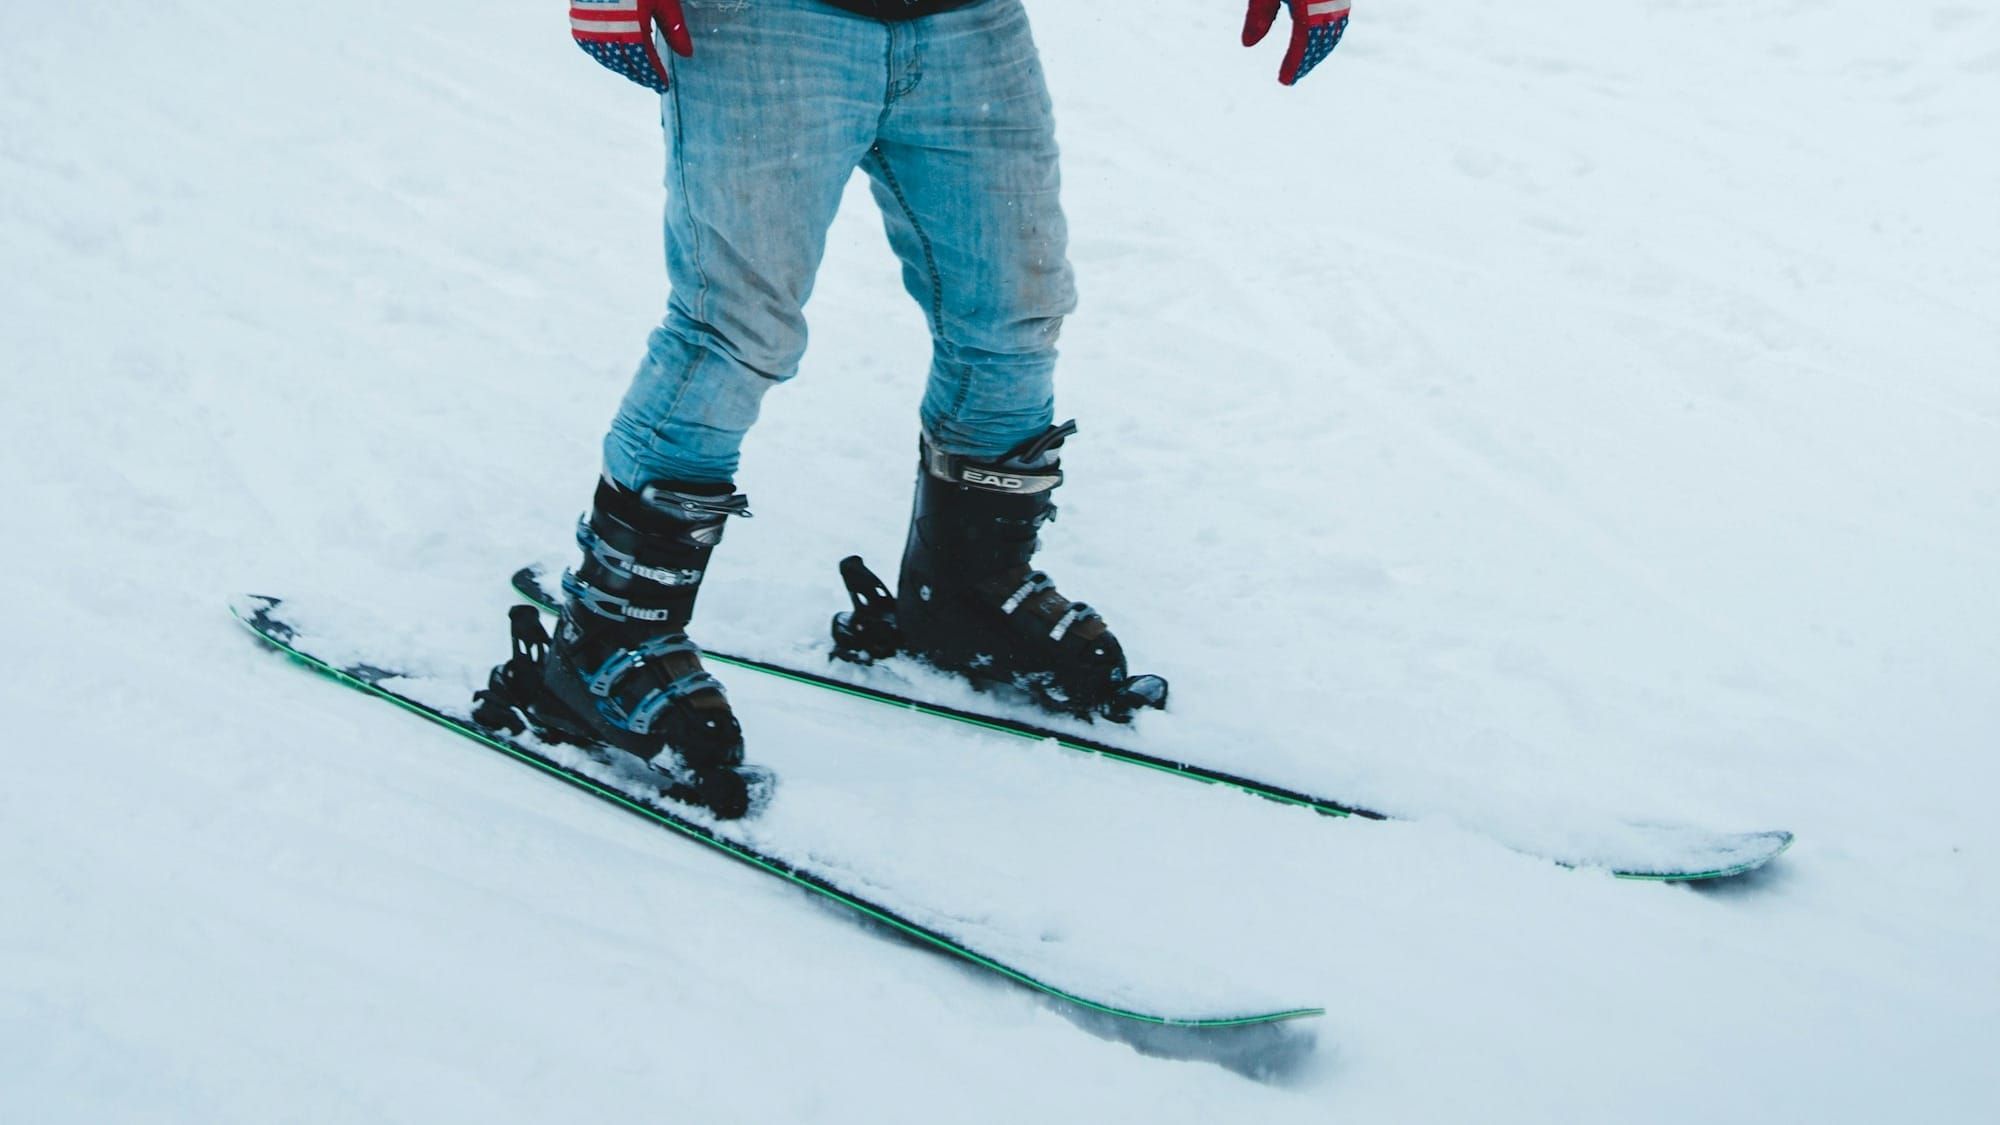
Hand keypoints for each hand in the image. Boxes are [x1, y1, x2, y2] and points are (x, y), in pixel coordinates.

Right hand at [571, 0, 692, 92]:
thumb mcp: (663, 0)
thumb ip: (674, 28)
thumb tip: (686, 54)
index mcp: (631, 29)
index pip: (645, 62)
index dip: (654, 75)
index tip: (662, 85)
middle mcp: (609, 32)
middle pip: (625, 63)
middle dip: (639, 74)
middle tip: (650, 81)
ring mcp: (591, 26)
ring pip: (606, 57)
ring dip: (621, 67)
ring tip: (634, 72)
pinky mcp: (579, 18)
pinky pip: (589, 45)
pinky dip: (602, 54)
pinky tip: (609, 56)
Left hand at [1242, 0, 1350, 85]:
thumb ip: (1257, 15)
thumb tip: (1247, 45)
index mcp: (1311, 3)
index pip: (1304, 42)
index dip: (1295, 64)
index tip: (1284, 81)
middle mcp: (1329, 1)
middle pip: (1322, 40)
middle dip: (1307, 61)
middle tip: (1291, 78)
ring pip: (1333, 30)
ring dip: (1319, 50)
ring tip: (1301, 64)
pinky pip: (1338, 17)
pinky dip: (1326, 33)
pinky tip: (1315, 42)